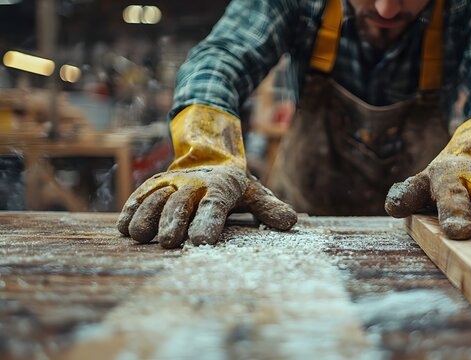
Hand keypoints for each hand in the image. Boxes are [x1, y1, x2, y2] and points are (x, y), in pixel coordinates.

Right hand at [117, 165, 296, 247]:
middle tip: (169, 243)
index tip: (203, 241)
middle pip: (180, 203)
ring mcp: (170, 183)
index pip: (215, 205)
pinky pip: (139, 197)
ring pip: (155, 198)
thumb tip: (291, 222)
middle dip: (173, 222)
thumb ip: (269, 208)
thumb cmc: (233, 183)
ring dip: (146, 217)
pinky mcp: (152, 186)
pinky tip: (124, 228)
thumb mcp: (254, 192)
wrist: (206, 152)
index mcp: (220, 186)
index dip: (209, 222)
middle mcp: (192, 184)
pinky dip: (130, 211)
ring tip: (140, 237)